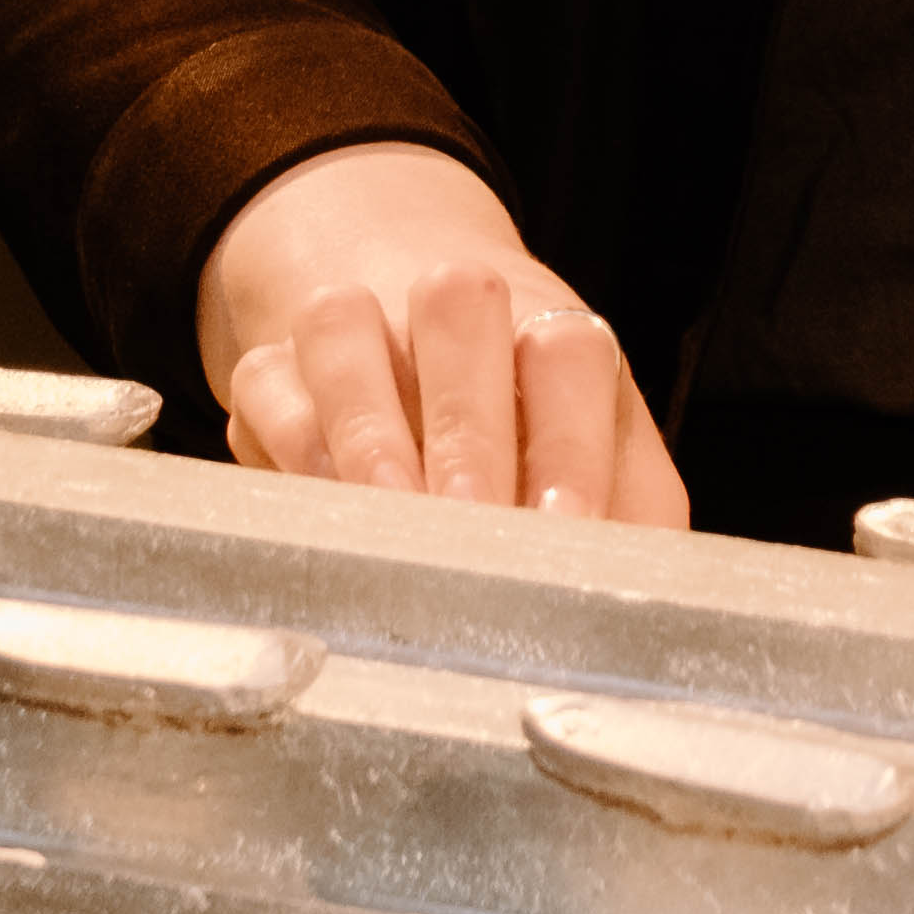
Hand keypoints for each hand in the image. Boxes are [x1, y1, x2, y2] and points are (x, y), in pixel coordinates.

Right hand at [193, 142, 696, 523]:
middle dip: (468, 434)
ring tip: (391, 521)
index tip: (566, 529)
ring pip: (348, 326)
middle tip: (474, 530)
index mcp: (548, 331)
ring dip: (370, 429)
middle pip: (460, 313)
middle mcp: (452, 307)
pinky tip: (321, 512)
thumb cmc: (516, 425)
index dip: (570, 443)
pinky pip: (266, 384)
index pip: (571, 357)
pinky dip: (292, 447)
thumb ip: (623, 514)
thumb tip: (647, 605)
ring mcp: (355, 322)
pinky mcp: (272, 365)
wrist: (397, 325)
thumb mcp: (589, 454)